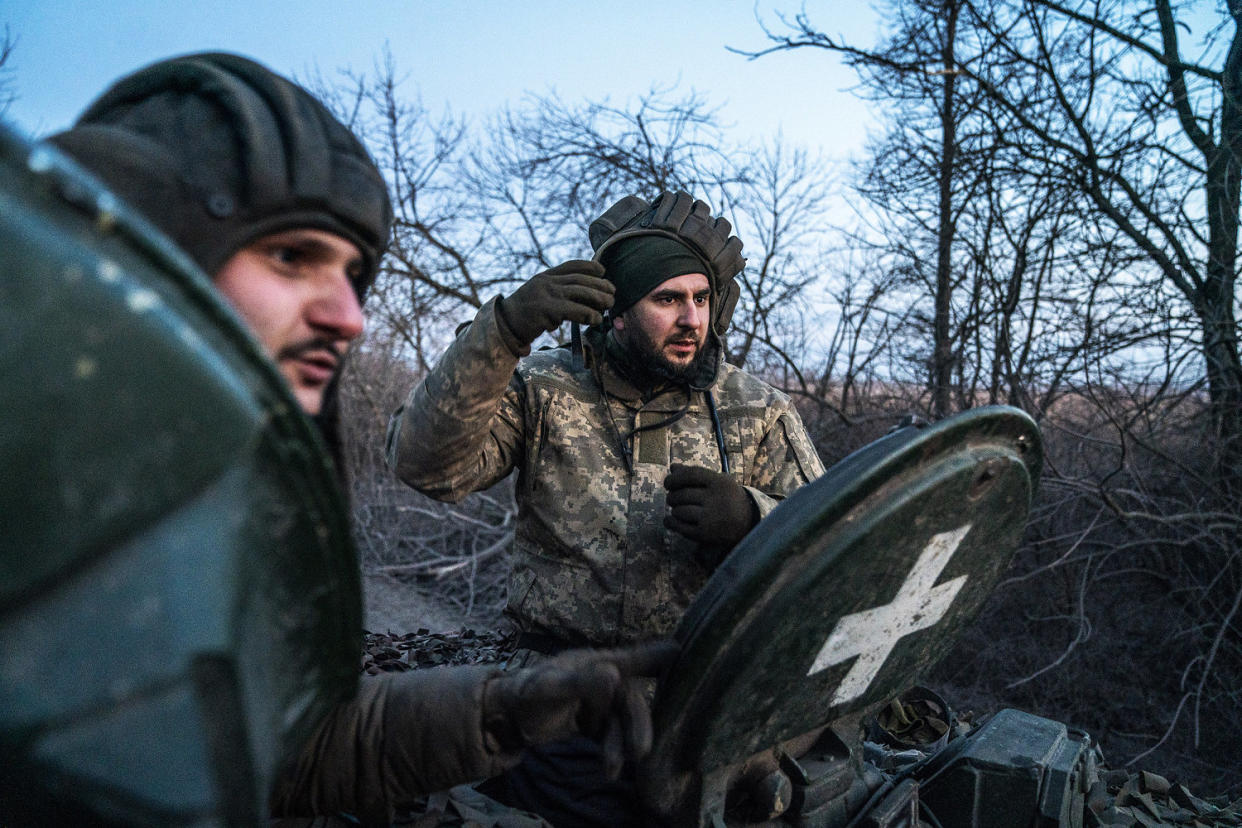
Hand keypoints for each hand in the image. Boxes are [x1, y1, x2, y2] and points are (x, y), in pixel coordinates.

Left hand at [482, 640, 676, 777]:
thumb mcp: (550, 686)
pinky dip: (613, 753)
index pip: (630, 658)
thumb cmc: (528, 692)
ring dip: (621, 745)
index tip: (680, 651)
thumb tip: (614, 675)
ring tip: (613, 770)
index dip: (654, 656)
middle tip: (643, 750)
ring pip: (621, 723)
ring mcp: (599, 703)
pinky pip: (611, 737)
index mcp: (594, 663)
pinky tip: (611, 771)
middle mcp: (602, 681)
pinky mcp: (594, 724)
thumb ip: (582, 683)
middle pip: (629, 700)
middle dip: (638, 724)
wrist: (507, 718)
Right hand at [498, 260, 613, 345]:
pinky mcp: (546, 310)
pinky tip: (596, 319)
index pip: (571, 265)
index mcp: (545, 276)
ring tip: (610, 304)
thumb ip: (557, 292)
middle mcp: (546, 282)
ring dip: (598, 298)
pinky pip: (573, 310)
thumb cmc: (526, 315)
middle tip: (613, 292)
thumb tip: (584, 299)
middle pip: (579, 279)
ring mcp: (545, 294)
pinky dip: (588, 314)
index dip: (589, 266)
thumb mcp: (540, 296)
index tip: (603, 271)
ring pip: (579, 292)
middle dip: (599, 285)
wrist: (505, 325)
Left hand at [664, 463, 757, 558]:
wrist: (748, 523)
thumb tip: (673, 467)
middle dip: (672, 496)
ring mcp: (711, 518)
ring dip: (674, 510)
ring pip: (680, 511)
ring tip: (677, 509)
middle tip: (672, 499)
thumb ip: (696, 474)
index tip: (668, 483)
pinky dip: (671, 523)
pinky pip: (681, 527)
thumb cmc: (728, 498)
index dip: (675, 478)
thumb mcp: (718, 482)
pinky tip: (669, 520)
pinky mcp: (706, 534)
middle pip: (682, 494)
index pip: (691, 475)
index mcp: (720, 483)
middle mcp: (716, 499)